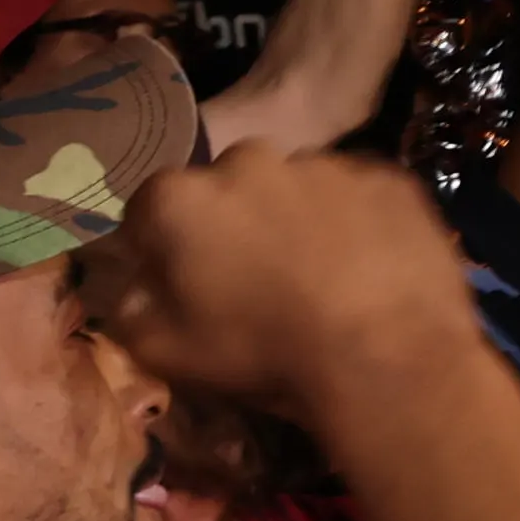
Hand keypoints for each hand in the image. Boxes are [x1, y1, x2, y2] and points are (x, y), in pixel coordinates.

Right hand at [105, 148, 487, 429]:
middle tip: (254, 278)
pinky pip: (355, 194)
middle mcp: (245, 161)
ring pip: (293, 186)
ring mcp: (322, 164)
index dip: (161, 247)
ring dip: (294, 218)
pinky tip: (365, 268)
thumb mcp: (167, 354)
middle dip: (231, 222)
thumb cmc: (265, 354)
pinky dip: (352, 221)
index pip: (149, 210)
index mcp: (180, 199)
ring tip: (319, 275)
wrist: (388, 359)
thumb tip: (136, 290)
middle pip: (224, 188)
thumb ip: (131, 313)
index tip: (181, 281)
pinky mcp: (385, 177)